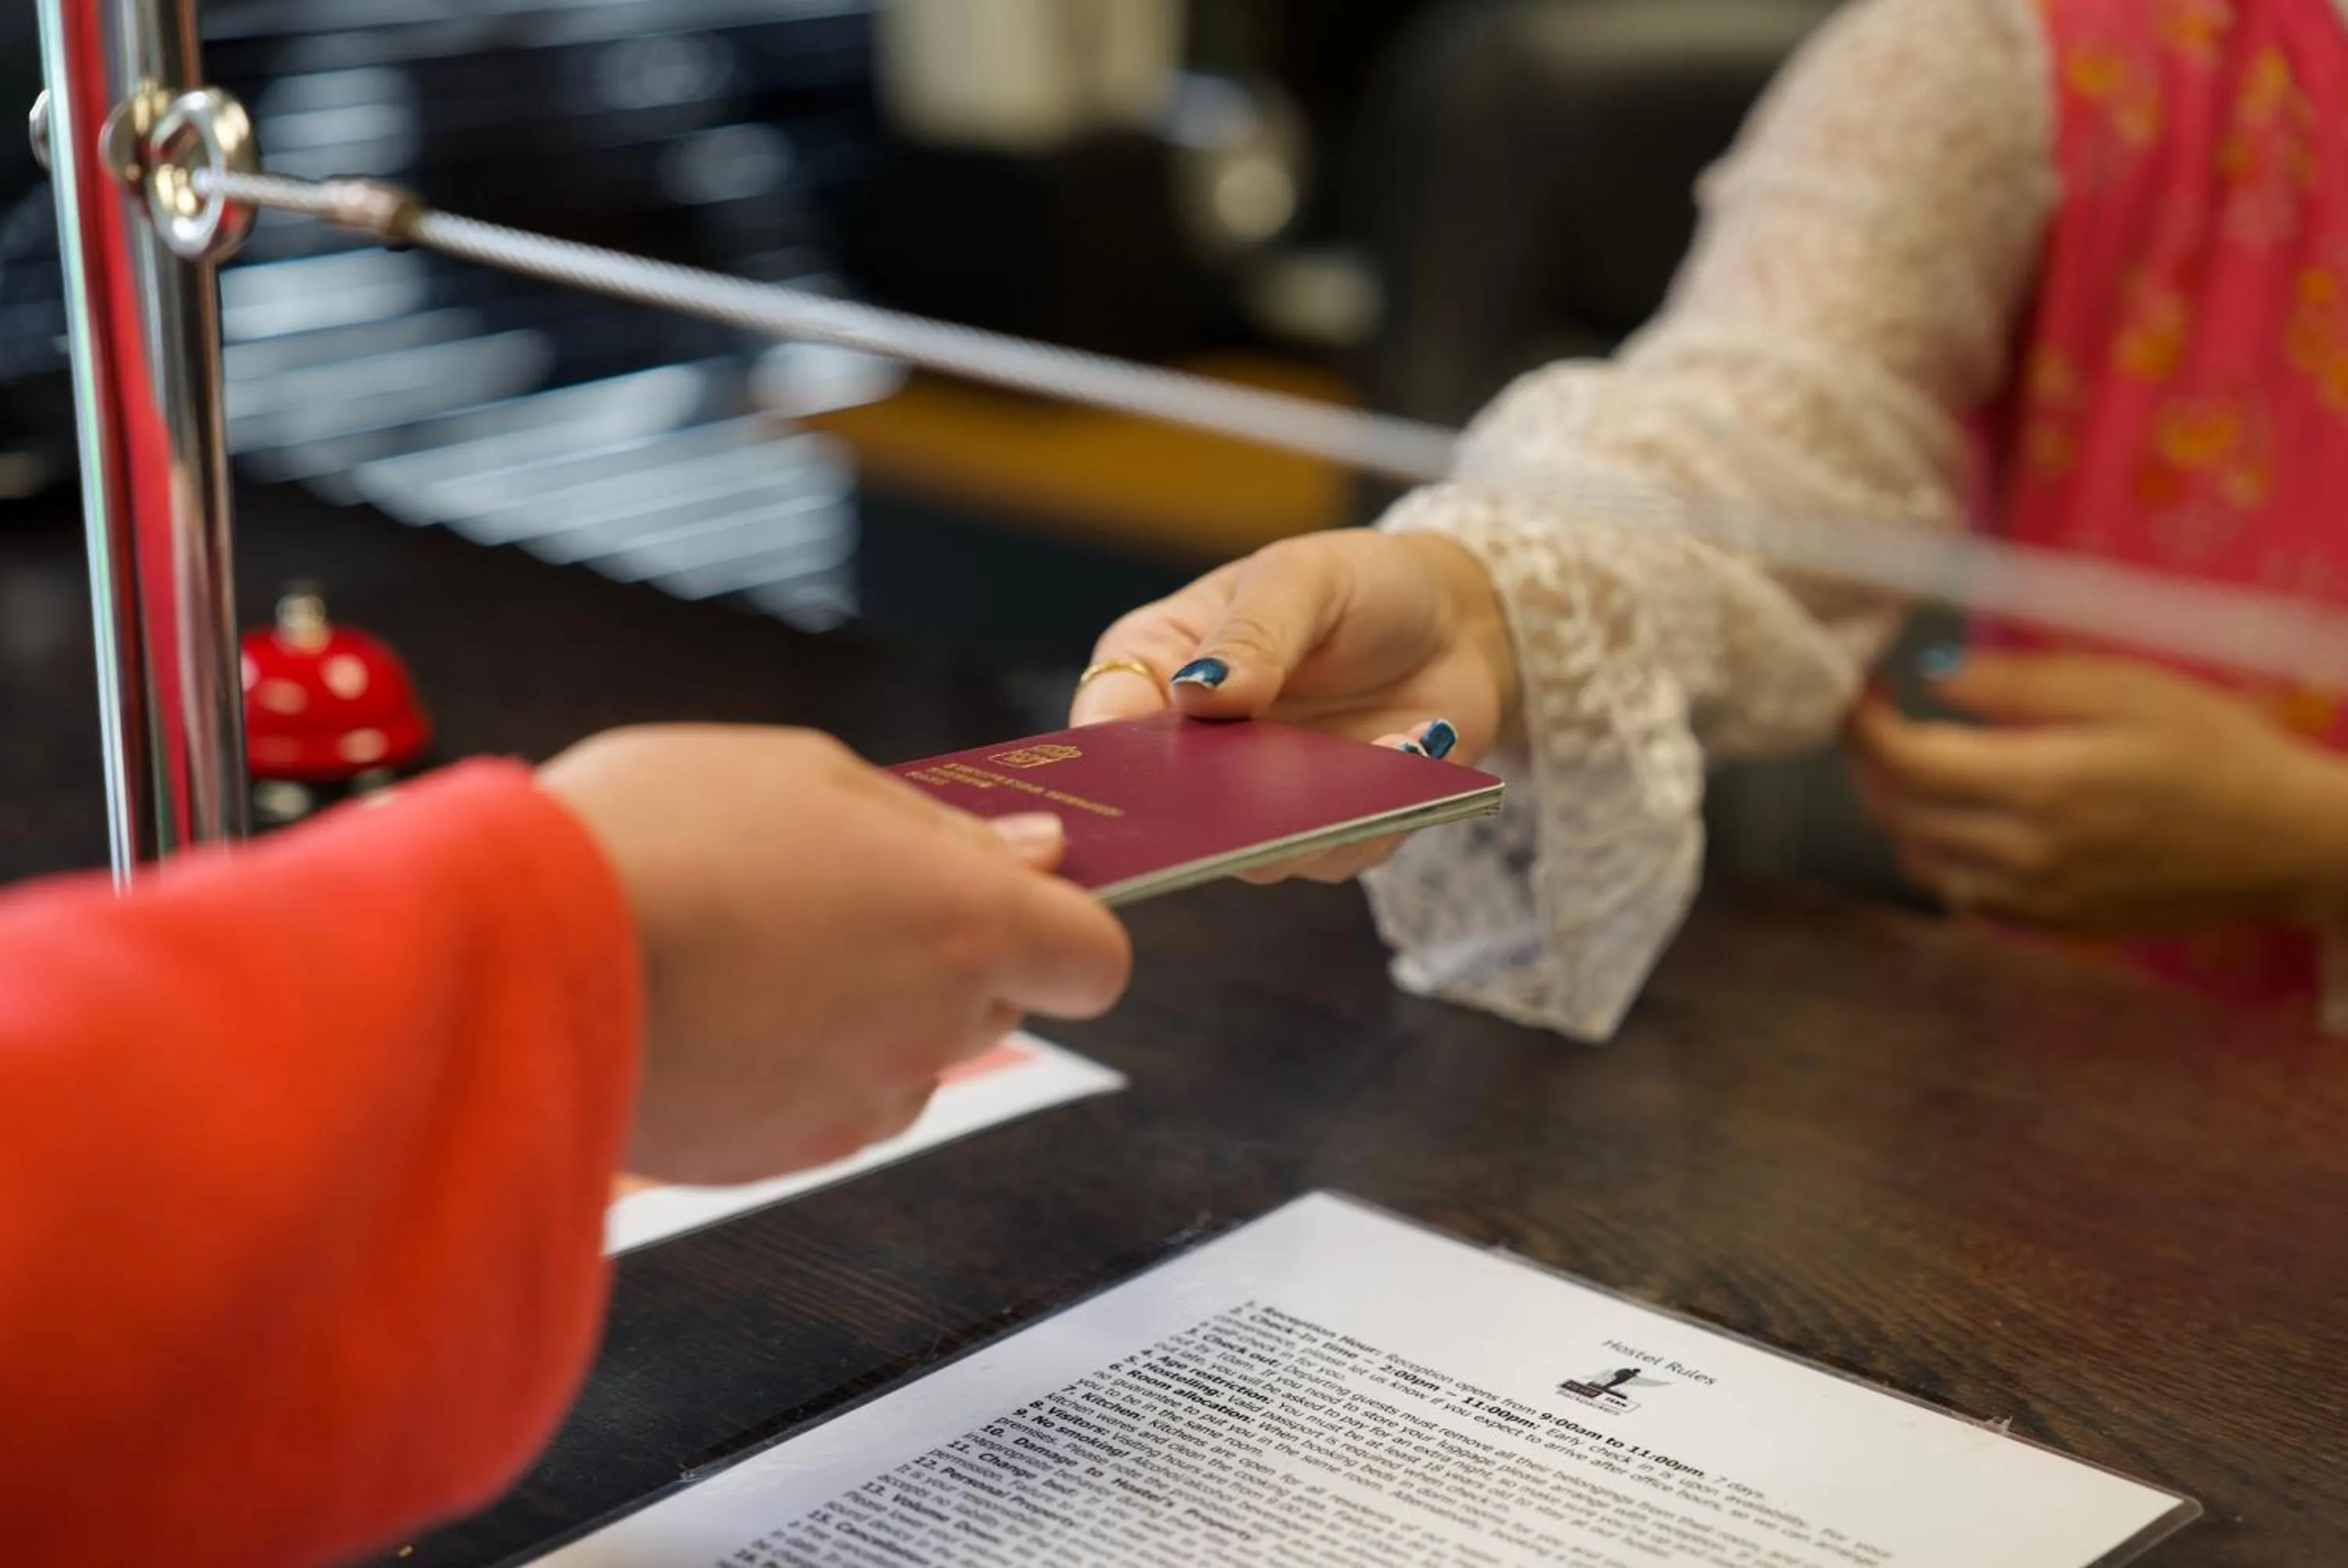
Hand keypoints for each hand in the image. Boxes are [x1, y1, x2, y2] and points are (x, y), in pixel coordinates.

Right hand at [540, 726, 1130, 1184]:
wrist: (509, 962)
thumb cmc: (657, 835)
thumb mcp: (805, 774)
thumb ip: (938, 825)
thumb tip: (1035, 854)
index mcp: (965, 924)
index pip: (1095, 959)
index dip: (1061, 924)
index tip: (1006, 889)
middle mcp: (932, 1032)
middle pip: (995, 1003)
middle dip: (946, 954)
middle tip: (833, 892)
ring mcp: (856, 1108)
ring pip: (907, 1058)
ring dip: (863, 1011)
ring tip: (748, 944)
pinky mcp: (778, 1160)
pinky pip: (823, 1104)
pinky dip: (789, 1064)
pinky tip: (710, 1005)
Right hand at [1071, 529, 1517, 882]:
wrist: (1456, 626)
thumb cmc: (1358, 586)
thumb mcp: (1302, 578)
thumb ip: (1253, 633)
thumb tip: (1200, 694)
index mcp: (1157, 670)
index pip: (1106, 728)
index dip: (1109, 762)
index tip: (1139, 774)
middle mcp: (1196, 752)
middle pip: (1171, 811)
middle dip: (1213, 811)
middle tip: (1258, 788)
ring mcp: (1257, 803)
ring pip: (1254, 851)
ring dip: (1310, 815)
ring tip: (1374, 750)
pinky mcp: (1327, 837)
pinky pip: (1338, 850)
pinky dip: (1377, 809)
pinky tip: (1418, 743)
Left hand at [1846, 651, 2347, 932]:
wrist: (2286, 843)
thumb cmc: (2214, 749)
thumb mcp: (2125, 689)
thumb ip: (2020, 685)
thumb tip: (1933, 676)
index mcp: (2043, 785)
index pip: (1906, 761)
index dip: (1864, 723)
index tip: (1861, 689)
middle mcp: (2026, 853)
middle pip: (1897, 812)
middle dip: (1868, 761)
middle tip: (1876, 718)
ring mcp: (2036, 899)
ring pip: (1917, 859)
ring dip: (1895, 809)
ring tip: (1915, 761)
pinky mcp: (2051, 925)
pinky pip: (1959, 892)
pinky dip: (1938, 851)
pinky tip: (1961, 813)